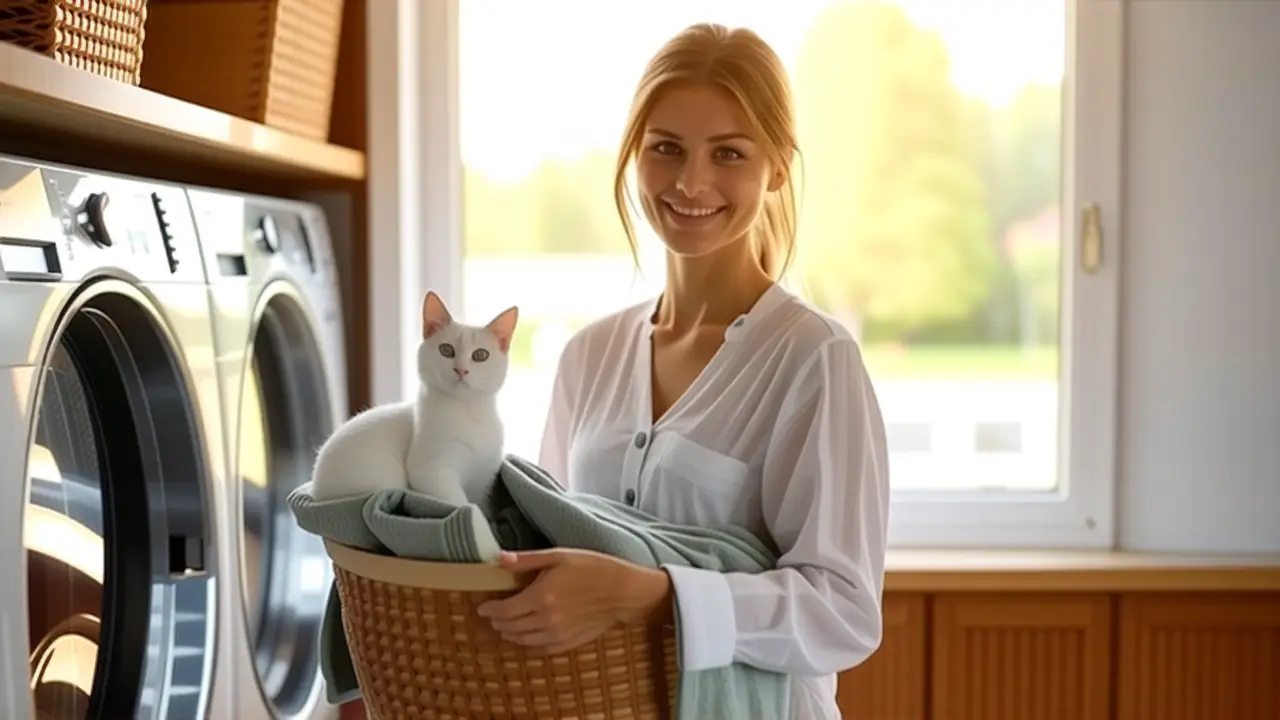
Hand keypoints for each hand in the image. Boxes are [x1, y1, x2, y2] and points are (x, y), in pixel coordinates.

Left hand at [476, 549, 673, 654]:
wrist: (623, 591)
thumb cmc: (593, 568)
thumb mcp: (559, 556)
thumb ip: (527, 560)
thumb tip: (499, 559)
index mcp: (540, 597)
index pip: (504, 611)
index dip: (490, 610)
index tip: (483, 606)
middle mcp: (545, 620)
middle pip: (510, 627)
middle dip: (497, 621)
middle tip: (492, 615)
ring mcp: (556, 635)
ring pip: (522, 640)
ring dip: (509, 634)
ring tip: (505, 626)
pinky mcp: (567, 643)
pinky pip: (539, 649)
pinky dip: (527, 644)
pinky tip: (525, 637)